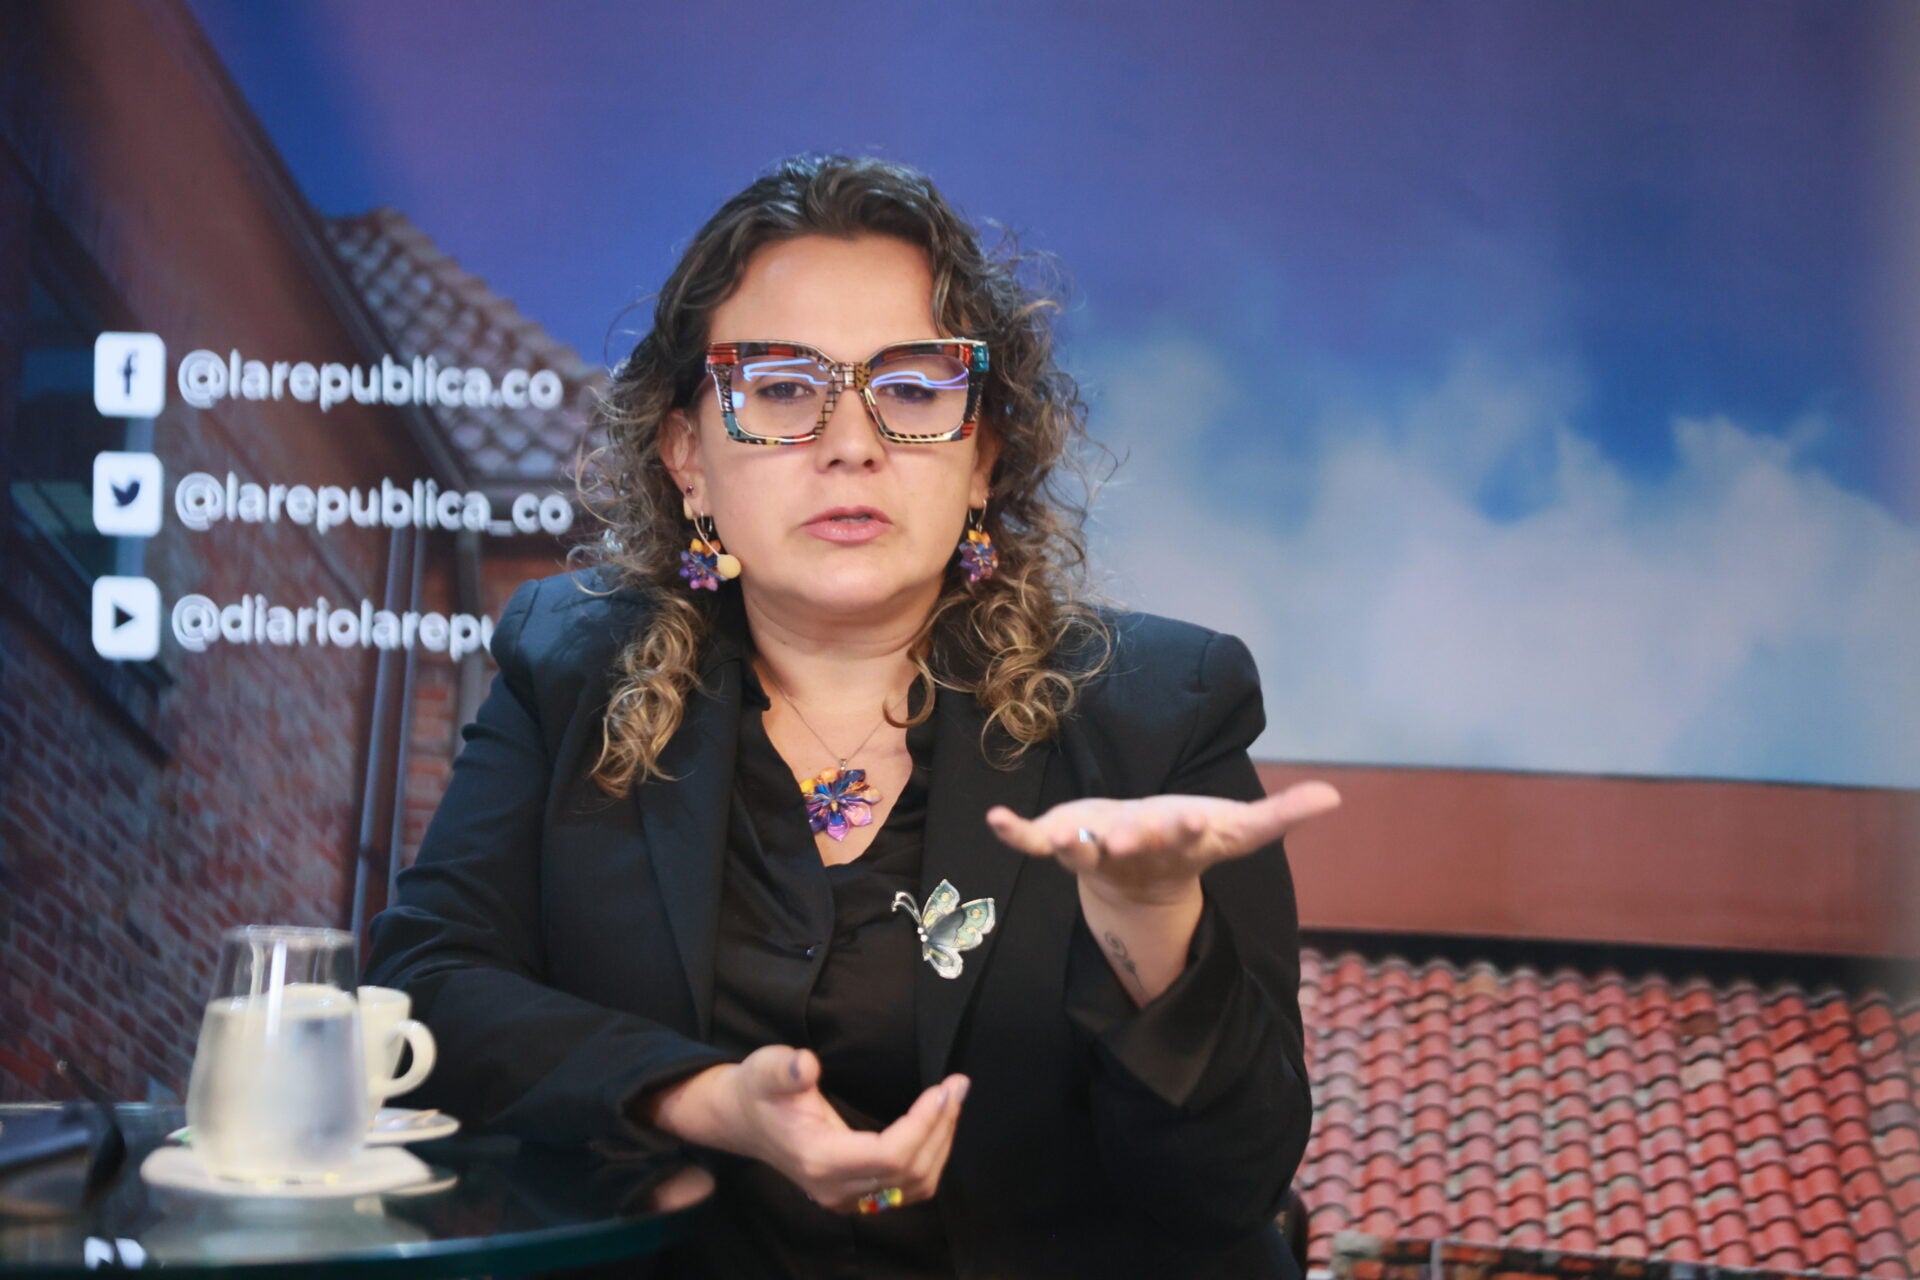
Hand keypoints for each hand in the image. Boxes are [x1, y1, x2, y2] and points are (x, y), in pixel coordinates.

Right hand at [650, 1045, 967, 1214]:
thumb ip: (785, 1068)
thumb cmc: (758, 1090)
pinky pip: (905, 1188)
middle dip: (942, 1127)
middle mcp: (835, 1187)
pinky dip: (929, 1159)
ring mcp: (845, 1196)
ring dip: (941, 1145)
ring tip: (951, 1102)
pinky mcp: (854, 1194)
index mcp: (819, 1159)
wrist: (741, 1119)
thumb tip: (806, 1065)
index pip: (891, 1155)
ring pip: (914, 1186)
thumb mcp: (766, 1068)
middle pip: (910, 1172)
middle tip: (957, 1085)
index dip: (925, 1123)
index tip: (944, 1087)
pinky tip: (935, 1125)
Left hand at [985, 782, 1340, 905]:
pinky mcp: (1059, 838)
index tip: (1189, 820)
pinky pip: (1030, 839)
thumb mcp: (1234, 829)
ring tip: (1060, 838)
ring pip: (1079, 851)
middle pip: (1130, 848)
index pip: (1183, 839)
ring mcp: (1092, 849)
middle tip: (1127, 835)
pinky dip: (1012, 832)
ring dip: (1070, 845)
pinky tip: (993, 818)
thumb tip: (1337, 797)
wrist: (1138, 879)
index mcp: (1175, 844)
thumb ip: (1282, 816)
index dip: (1184, 831)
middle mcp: (1132, 851)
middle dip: (1129, 842)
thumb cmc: (1190, 841)